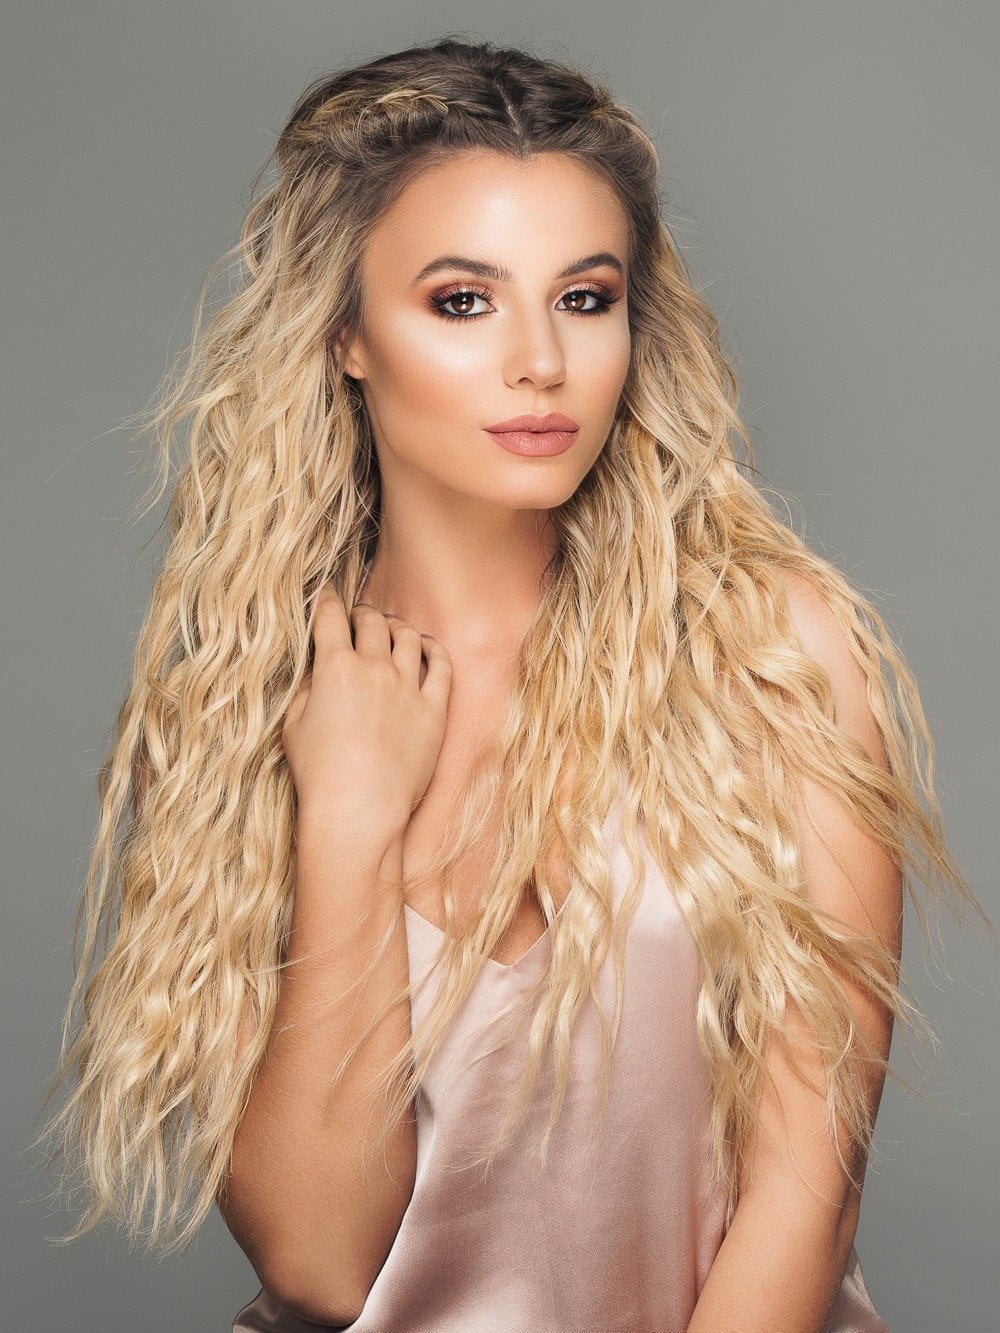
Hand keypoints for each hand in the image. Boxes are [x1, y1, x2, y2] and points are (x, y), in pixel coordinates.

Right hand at [281, 589, 452, 829]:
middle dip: (363, 613)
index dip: (326, 600)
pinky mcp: (434, 710)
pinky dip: (435, 650)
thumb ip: (306, 690)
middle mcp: (374, 668)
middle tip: (360, 618)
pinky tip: (429, 648)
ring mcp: (408, 687)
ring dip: (398, 628)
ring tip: (393, 631)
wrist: (359, 810)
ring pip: (408, 637)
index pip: (331, 616)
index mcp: (335, 667)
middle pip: (372, 621)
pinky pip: (442, 666)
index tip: (326, 597)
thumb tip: (318, 672)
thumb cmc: (319, 774)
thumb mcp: (294, 726)